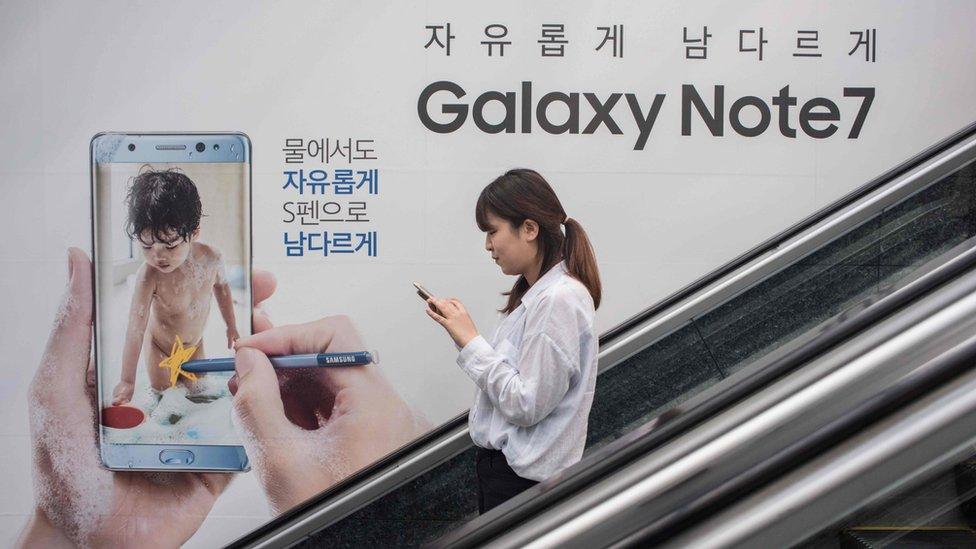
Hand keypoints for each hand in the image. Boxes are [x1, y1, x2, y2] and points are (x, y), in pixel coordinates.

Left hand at [17, 248, 275, 547]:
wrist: (85, 539)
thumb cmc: (62, 467)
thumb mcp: (58, 387)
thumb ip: (74, 328)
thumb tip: (78, 261)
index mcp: (142, 373)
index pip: (183, 322)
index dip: (211, 291)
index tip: (235, 263)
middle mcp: (176, 396)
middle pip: (223, 346)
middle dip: (250, 315)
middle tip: (267, 287)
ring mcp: (203, 429)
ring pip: (244, 385)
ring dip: (266, 357)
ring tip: (281, 332)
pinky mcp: (221, 462)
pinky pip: (251, 434)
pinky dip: (267, 413)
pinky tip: (278, 388)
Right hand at [230, 317, 430, 514]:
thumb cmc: (334, 520)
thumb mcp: (280, 461)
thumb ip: (257, 402)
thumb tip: (248, 360)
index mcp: (377, 404)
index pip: (335, 336)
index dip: (287, 336)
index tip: (251, 346)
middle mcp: (389, 409)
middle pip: (333, 358)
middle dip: (284, 361)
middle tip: (243, 365)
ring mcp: (383, 425)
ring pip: (332, 384)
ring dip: (290, 386)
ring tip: (251, 396)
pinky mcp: (373, 441)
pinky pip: (337, 409)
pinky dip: (304, 409)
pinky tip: (274, 419)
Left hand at [425, 297, 479, 348]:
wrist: (472, 341)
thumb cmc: (470, 335)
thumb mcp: (467, 323)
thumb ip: (461, 319)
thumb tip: (456, 320)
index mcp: (464, 312)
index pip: (455, 301)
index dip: (448, 300)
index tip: (444, 300)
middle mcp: (458, 313)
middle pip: (447, 303)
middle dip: (439, 300)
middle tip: (433, 299)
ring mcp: (452, 318)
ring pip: (442, 307)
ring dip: (434, 303)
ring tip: (429, 301)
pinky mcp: (448, 325)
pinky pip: (438, 317)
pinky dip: (432, 313)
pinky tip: (428, 310)